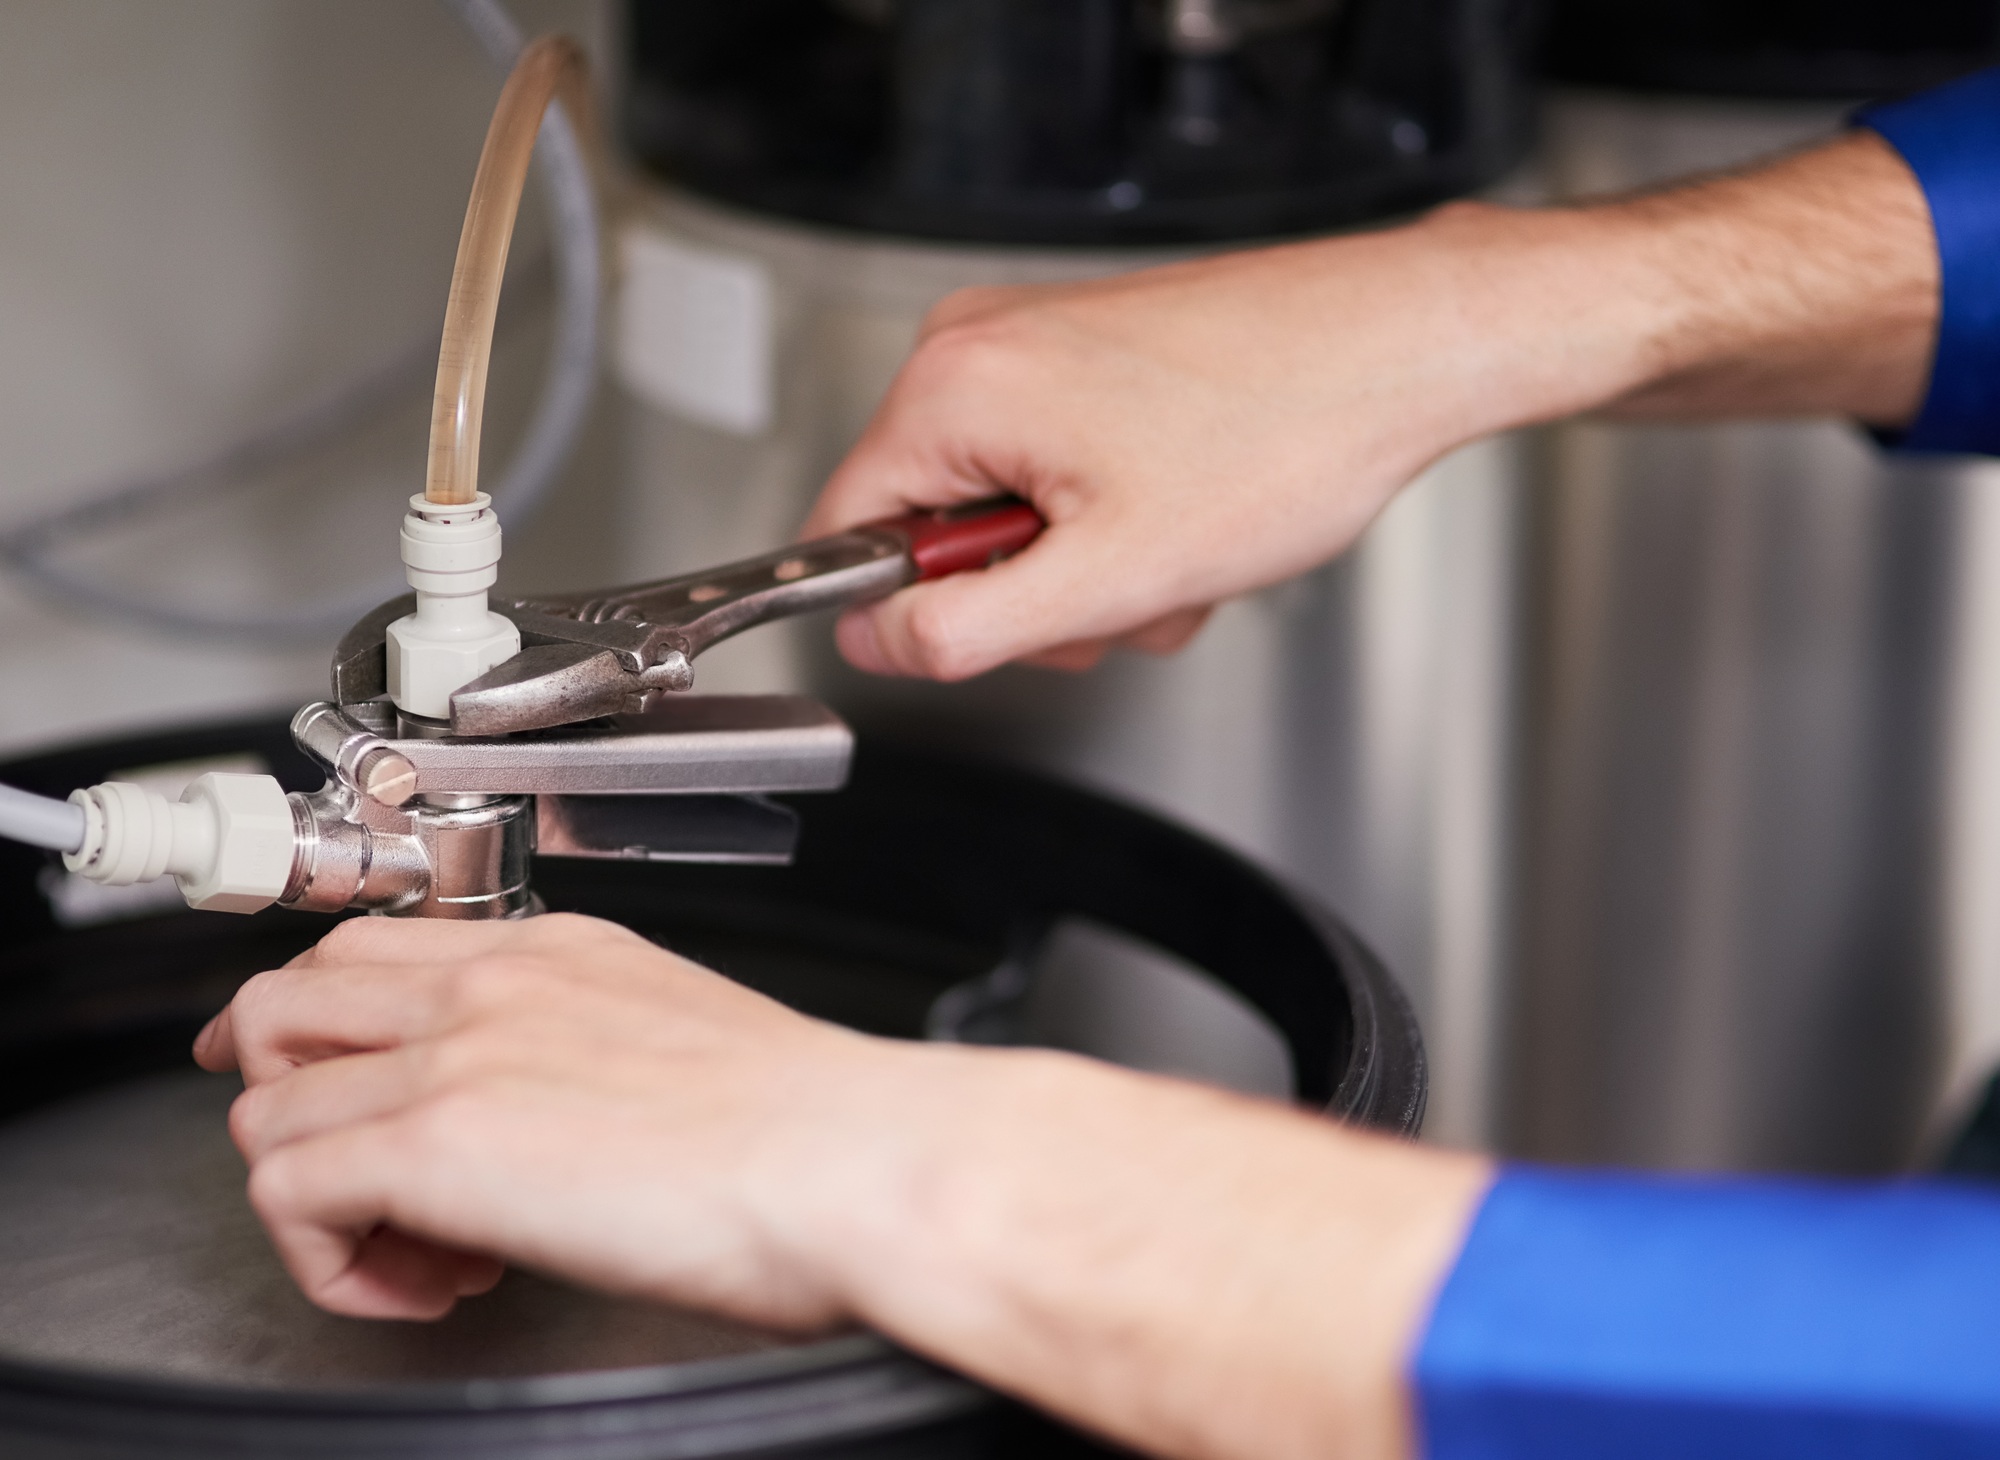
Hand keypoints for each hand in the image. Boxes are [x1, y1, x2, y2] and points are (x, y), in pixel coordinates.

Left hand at [194, 913, 903, 1326]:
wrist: (848, 1160)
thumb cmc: (812, 1128)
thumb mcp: (687, 1042)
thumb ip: (591, 1052)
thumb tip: (551, 1120)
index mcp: (563, 952)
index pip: (375, 952)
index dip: (319, 1022)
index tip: (311, 1075)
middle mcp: (494, 981)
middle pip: (286, 1002)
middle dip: (279, 1092)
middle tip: (325, 1169)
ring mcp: (457, 1052)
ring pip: (270, 1106)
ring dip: (320, 1196)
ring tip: (421, 1253)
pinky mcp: (435, 1141)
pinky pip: (286, 1193)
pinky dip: (328, 1259)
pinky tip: (424, 1283)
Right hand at [802, 132, 1934, 682]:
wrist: (1405, 345)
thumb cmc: (1290, 431)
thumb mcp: (1110, 578)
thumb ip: (968, 631)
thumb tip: (879, 645)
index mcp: (959, 386)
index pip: (847, 530)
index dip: (910, 613)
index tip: (992, 636)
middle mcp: (983, 344)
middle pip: (935, 526)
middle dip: (1030, 593)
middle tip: (1119, 593)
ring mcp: (1040, 342)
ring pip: (1009, 510)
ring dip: (1088, 567)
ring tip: (1174, 554)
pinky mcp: (1092, 354)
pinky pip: (1058, 471)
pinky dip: (1117, 520)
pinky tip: (1188, 523)